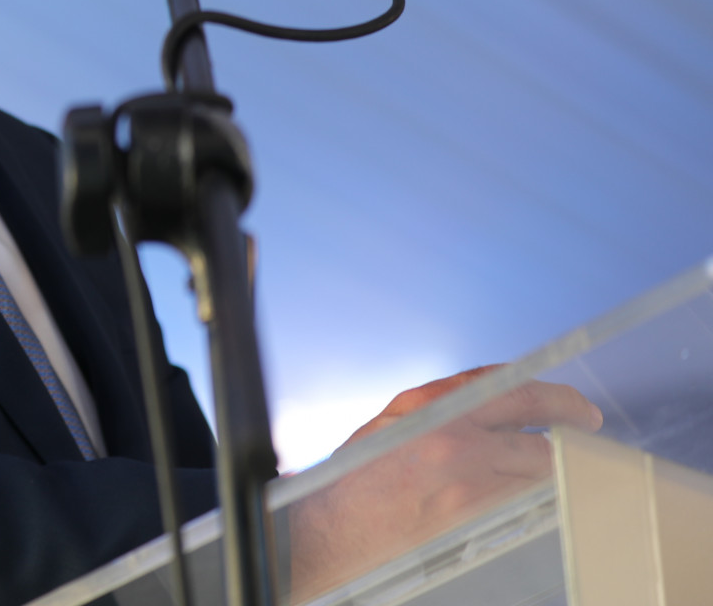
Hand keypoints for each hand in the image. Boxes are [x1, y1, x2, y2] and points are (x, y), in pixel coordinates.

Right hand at [288, 366, 601, 597]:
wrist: (330, 526)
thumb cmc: (355, 474)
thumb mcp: (394, 419)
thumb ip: (443, 401)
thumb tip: (494, 392)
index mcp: (432, 407)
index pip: (513, 390)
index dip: (556, 397)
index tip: (573, 404)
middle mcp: (454, 439)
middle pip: (538, 428)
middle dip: (570, 425)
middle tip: (586, 427)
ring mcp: (466, 481)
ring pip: (537, 467)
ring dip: (552, 461)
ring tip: (556, 458)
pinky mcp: (470, 516)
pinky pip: (521, 497)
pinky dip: (532, 487)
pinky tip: (529, 486)